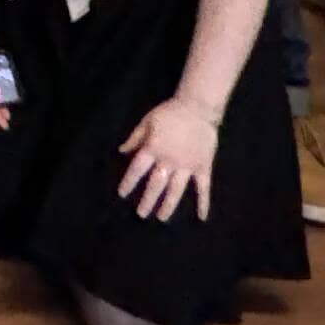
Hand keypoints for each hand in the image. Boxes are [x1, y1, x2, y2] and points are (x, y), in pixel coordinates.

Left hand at [117, 96, 219, 221]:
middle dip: (148, 200)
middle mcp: (169, 160)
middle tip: (141, 214)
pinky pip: (203, 187)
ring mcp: (187, 166)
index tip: (122, 194)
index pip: (137, 169)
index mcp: (153, 149)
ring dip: (168, 205)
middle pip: (156, 184)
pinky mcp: (203, 167)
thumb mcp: (147, 121)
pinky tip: (201, 217)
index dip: (129, 182)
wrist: (198, 107)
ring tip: (161, 217)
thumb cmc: (170, 113)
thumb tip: (121, 151)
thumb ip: (135, 138)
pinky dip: (203, 202)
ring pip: (176, 190)